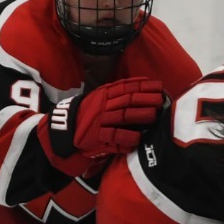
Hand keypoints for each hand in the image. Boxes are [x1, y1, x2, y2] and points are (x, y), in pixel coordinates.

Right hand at [46, 76, 163, 158]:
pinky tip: (138, 138)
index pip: (125, 87)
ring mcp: (99, 121)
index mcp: (103, 95)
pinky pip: (114, 137)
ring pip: (123, 116)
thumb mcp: (98, 100)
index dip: (143, 86)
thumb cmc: (86, 116)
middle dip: (145, 99)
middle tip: (161, 100)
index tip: (158, 86)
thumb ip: (115, 94)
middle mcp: (102, 106)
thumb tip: (140, 86)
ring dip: (140, 115)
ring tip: (154, 115)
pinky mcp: (96, 138)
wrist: (63, 132)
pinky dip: (127, 138)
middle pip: (127, 100)